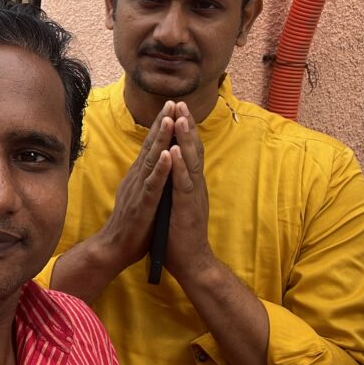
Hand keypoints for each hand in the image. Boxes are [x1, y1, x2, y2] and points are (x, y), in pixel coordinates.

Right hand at [94, 100, 177, 272]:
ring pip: (152, 159)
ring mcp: (139, 189)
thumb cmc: (130, 223)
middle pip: (151, 145)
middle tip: (172, 101)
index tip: (171, 106)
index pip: (151, 145)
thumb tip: (153, 163)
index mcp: (139, 175)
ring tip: (170, 119)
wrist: (113, 248)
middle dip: (162, 123)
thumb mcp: (139, 194)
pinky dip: (161, 169)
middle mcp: (137, 177)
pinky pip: (153, 184)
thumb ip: (145, 178)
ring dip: (162, 139)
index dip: (161, 125)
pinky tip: (167, 155)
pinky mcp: (143, 204)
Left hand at [163, 102, 215, 282]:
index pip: (188, 151)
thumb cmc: (180, 232)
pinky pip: (183, 183)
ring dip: (185, 139)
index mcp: (189, 183)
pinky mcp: (187, 207)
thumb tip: (169, 168)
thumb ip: (175, 185)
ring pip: (190, 161)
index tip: (177, 108)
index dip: (184, 130)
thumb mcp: (176, 202)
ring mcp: (192, 195)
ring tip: (180, 118)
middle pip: (192, 149)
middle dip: (186, 126)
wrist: (191, 261)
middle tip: (181, 103)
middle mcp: (194, 184)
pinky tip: (175, 151)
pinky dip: (179, 166)